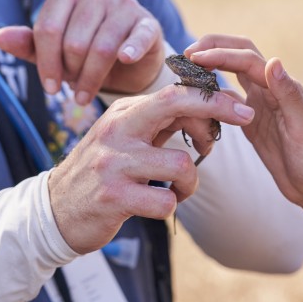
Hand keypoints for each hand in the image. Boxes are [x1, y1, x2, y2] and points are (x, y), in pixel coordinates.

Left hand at [0, 0, 163, 104]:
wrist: (128, 61)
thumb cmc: (84, 52)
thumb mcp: (54, 50)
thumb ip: (28, 44)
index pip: (48, 28)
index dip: (46, 63)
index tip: (50, 88)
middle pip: (74, 41)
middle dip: (70, 73)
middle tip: (72, 91)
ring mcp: (125, 3)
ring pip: (102, 47)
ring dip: (91, 78)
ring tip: (86, 95)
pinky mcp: (147, 21)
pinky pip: (137, 37)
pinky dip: (130, 50)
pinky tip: (125, 61)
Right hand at [47, 81, 254, 253]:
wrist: (55, 209)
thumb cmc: (103, 172)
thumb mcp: (126, 138)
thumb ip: (161, 122)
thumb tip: (209, 111)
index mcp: (125, 112)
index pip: (173, 92)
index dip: (212, 96)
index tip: (242, 106)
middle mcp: (118, 129)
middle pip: (176, 105)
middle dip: (217, 109)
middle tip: (247, 119)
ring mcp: (114, 162)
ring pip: (180, 164)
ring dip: (190, 183)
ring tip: (177, 190)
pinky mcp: (113, 196)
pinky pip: (165, 201)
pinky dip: (170, 206)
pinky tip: (156, 206)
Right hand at [185, 35, 302, 208]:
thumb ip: (288, 94)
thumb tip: (273, 61)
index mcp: (281, 87)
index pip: (246, 60)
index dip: (220, 54)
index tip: (193, 57)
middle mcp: (269, 90)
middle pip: (239, 56)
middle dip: (214, 47)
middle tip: (186, 53)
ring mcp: (259, 105)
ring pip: (231, 75)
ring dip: (211, 67)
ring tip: (186, 71)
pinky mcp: (251, 122)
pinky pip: (227, 101)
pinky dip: (212, 95)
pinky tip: (197, 100)